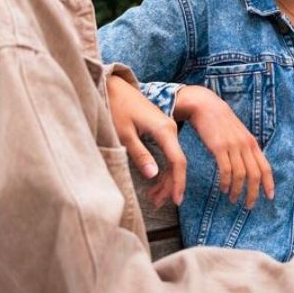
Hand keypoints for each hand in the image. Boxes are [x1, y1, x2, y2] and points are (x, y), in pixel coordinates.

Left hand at [107, 75, 186, 207]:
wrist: (115, 87)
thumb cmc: (117, 108)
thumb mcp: (125, 134)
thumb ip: (140, 155)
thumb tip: (153, 175)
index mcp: (164, 130)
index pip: (178, 161)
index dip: (179, 182)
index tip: (177, 200)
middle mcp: (170, 130)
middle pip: (176, 163)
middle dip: (169, 185)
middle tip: (158, 204)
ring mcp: (166, 130)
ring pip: (171, 159)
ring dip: (164, 179)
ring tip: (153, 198)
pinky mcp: (160, 131)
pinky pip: (166, 153)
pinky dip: (161, 168)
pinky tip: (153, 181)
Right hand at [174, 85, 274, 208]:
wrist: (205, 105)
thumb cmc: (220, 121)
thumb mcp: (238, 133)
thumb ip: (245, 147)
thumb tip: (250, 163)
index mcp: (252, 142)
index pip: (265, 167)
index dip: (269, 184)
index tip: (270, 197)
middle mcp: (245, 145)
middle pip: (255, 175)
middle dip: (253, 193)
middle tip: (248, 206)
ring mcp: (233, 146)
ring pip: (241, 175)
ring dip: (237, 191)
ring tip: (232, 199)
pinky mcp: (219, 147)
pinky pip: (225, 170)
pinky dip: (225, 182)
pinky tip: (222, 188)